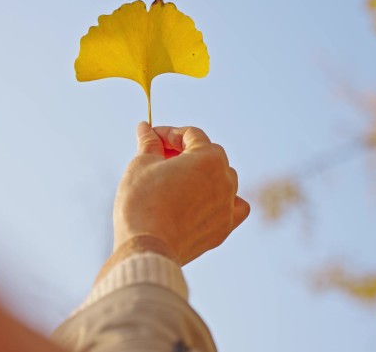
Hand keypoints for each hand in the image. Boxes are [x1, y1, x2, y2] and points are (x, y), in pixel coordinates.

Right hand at [112, 122, 249, 265]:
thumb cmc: (142, 201)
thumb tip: (146, 129)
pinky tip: (205, 201)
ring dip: (203, 174)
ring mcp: (228, 205)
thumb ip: (150, 143)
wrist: (147, 247)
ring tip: (177, 180)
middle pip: (208, 154)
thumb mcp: (142, 164)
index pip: (190, 135)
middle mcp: (226, 179)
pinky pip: (234, 207)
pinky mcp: (224, 229)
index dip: (168, 133)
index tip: (151, 138)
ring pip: (222, 179)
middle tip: (159, 157)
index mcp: (209, 157)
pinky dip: (222, 200)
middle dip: (184, 152)